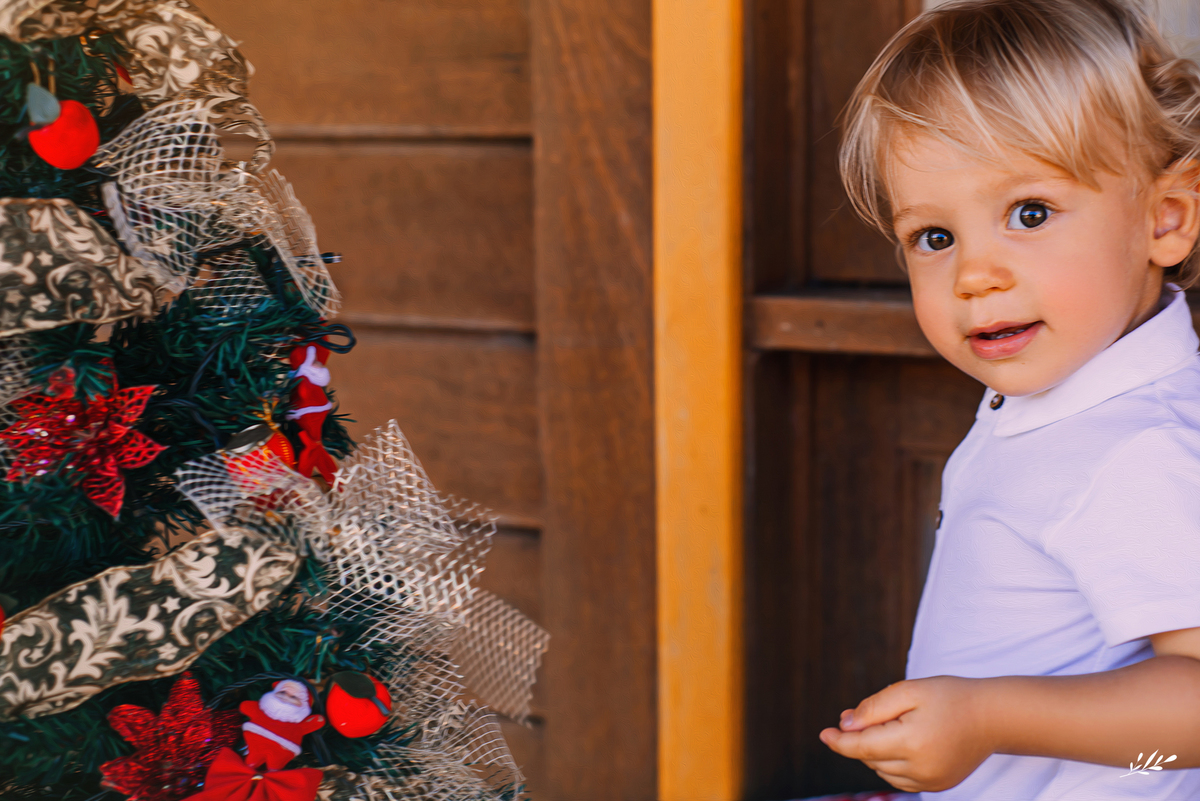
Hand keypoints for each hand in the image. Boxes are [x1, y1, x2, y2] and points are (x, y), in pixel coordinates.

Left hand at [818, 676, 994, 792]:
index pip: (862, 747)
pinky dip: (891, 763)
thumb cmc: (949, 697)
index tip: (823, 734)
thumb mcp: (909, 691)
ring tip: (892, 725)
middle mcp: (921, 768)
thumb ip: (874, 708)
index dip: (840, 741)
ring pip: (883, 770)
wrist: (992, 717)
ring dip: (875, 752)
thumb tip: (845, 725)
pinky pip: (901, 779)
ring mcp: (931, 782)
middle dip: (860, 738)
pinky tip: (901, 743)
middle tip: (861, 716)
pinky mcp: (938, 786)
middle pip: (870, 758)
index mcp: (912, 742)